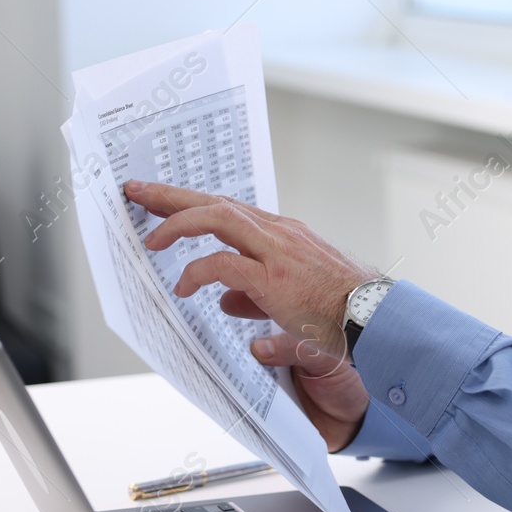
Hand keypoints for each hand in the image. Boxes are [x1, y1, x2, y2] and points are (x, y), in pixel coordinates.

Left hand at [123, 180, 375, 450]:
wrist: (374, 319)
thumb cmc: (340, 312)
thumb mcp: (289, 298)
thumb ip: (253, 296)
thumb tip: (224, 301)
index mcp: (282, 234)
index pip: (227, 208)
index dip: (191, 203)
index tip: (160, 201)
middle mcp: (278, 232)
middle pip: (216, 202)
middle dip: (172, 197)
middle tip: (137, 191)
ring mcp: (277, 251)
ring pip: (218, 218)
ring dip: (178, 224)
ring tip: (150, 238)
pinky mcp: (275, 278)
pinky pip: (223, 265)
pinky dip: (197, 272)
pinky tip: (183, 287)